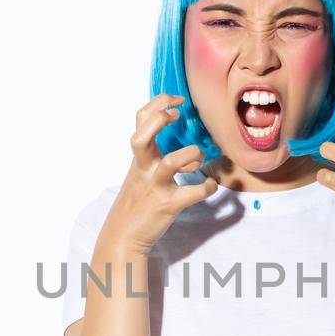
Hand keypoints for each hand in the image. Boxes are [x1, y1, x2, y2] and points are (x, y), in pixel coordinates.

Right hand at [101, 94, 218, 253]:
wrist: (123, 235)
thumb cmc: (136, 201)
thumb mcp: (140, 174)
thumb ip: (157, 158)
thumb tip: (191, 150)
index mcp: (139, 158)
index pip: (140, 120)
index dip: (158, 103)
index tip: (177, 100)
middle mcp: (144, 168)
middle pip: (142, 136)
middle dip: (160, 119)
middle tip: (178, 115)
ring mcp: (155, 187)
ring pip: (171, 162)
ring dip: (191, 154)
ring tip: (199, 158)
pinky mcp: (168, 205)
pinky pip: (192, 193)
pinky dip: (207, 187)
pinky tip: (211, 185)